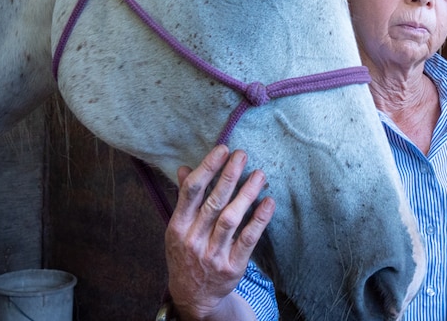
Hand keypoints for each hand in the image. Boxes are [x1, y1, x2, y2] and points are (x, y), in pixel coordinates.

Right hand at [165, 145, 274, 320]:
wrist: (193, 296)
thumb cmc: (186, 255)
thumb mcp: (178, 229)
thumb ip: (183, 198)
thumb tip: (183, 167)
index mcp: (178, 227)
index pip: (192, 192)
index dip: (207, 168)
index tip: (222, 150)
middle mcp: (193, 240)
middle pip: (213, 202)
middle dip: (229, 176)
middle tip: (242, 154)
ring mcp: (213, 254)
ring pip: (231, 219)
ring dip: (246, 194)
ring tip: (259, 174)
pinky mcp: (232, 266)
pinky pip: (247, 239)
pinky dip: (259, 220)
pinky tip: (268, 203)